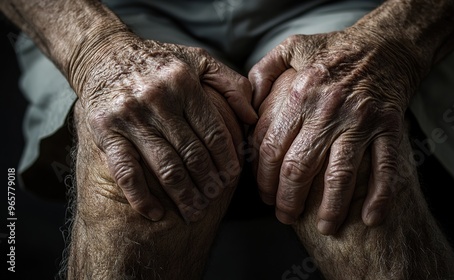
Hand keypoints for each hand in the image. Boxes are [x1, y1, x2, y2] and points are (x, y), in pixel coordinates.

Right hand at [73, 34, 256, 221]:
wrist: (103, 54)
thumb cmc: (159, 61)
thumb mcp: (199, 61)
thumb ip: (230, 84)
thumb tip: (252, 117)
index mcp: (183, 84)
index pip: (214, 132)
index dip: (226, 160)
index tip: (232, 178)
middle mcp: (157, 100)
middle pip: (192, 154)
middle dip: (208, 183)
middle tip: (216, 198)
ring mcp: (130, 117)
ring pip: (165, 167)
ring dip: (184, 195)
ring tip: (195, 212)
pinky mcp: (105, 132)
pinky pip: (126, 172)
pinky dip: (142, 197)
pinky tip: (156, 213)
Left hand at [249, 28, 425, 234]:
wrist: (385, 44)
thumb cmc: (334, 50)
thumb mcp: (291, 49)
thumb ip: (262, 73)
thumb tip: (246, 105)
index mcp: (300, 95)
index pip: (272, 148)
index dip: (264, 179)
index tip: (264, 196)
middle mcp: (327, 111)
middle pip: (299, 168)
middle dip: (288, 201)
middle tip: (285, 217)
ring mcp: (360, 121)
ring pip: (339, 176)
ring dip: (330, 208)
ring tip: (324, 227)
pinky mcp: (389, 127)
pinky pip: (385, 168)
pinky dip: (380, 197)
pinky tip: (371, 219)